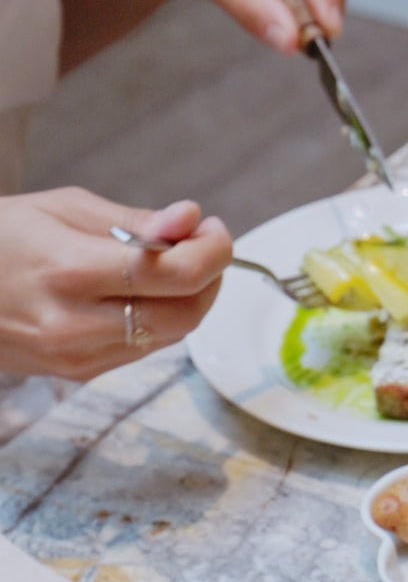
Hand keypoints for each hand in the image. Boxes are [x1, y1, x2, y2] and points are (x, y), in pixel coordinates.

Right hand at [0, 189, 232, 379]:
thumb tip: (190, 220)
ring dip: (188, 300)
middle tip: (202, 246)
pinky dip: (159, 319)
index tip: (213, 228)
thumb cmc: (0, 238)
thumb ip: (133, 221)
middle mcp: (74, 324)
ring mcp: (76, 357)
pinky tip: (141, 293)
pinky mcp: (78, 374)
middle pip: (185, 315)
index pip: (173, 274)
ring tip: (170, 265)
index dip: (212, 251)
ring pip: (170, 336)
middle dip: (210, 279)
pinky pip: (143, 348)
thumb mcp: (61, 208)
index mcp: (68, 271)